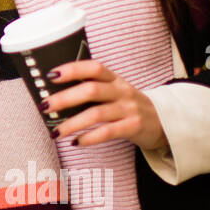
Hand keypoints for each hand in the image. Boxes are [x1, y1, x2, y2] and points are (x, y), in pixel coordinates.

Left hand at [44, 59, 167, 151]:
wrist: (164, 122)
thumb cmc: (129, 106)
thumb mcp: (115, 92)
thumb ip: (93, 89)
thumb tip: (56, 95)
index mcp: (115, 79)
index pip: (94, 67)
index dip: (72, 69)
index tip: (51, 75)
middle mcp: (122, 91)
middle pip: (91, 90)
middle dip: (65, 98)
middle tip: (45, 107)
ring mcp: (129, 109)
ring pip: (97, 114)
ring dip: (72, 123)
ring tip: (55, 132)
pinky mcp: (134, 127)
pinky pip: (108, 132)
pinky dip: (89, 138)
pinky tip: (76, 142)